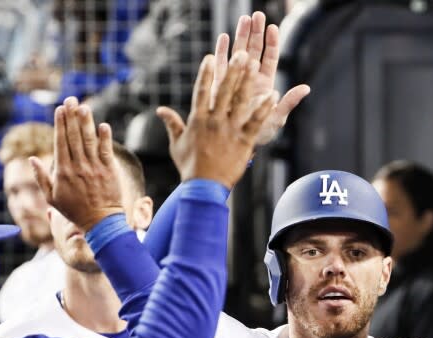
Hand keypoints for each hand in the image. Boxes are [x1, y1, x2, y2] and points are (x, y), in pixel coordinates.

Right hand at [30, 97, 122, 231]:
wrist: (101, 222)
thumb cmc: (75, 210)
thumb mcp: (52, 197)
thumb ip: (41, 177)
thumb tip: (31, 159)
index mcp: (62, 171)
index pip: (60, 142)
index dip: (60, 124)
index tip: (59, 109)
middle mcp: (78, 167)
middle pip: (74, 137)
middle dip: (71, 117)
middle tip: (70, 99)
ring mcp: (94, 168)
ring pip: (89, 141)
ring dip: (86, 123)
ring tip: (83, 107)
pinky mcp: (109, 171)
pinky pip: (106, 151)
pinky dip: (105, 138)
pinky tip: (103, 125)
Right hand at [156, 49, 276, 187]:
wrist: (204, 187)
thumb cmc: (190, 167)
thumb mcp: (177, 144)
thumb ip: (172, 124)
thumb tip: (160, 110)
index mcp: (197, 120)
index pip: (201, 91)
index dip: (206, 73)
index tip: (209, 57)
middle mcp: (213, 121)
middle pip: (224, 90)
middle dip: (232, 70)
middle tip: (241, 54)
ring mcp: (229, 130)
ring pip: (240, 101)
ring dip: (247, 81)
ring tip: (254, 65)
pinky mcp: (243, 141)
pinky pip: (255, 121)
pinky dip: (264, 108)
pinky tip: (272, 95)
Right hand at [213, 11, 309, 145]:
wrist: (237, 146)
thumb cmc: (259, 135)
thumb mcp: (276, 119)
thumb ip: (289, 102)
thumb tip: (306, 88)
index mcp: (265, 84)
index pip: (269, 59)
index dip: (271, 43)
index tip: (273, 27)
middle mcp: (250, 79)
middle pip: (254, 51)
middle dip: (256, 33)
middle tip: (257, 15)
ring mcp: (235, 80)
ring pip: (238, 53)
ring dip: (240, 36)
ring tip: (243, 19)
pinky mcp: (220, 86)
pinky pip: (221, 66)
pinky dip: (221, 52)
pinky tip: (223, 37)